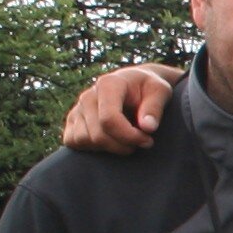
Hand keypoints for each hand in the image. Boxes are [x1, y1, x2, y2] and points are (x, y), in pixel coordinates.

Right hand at [62, 62, 184, 151]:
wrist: (135, 85)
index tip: (147, 140)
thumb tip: (148, 127)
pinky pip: (73, 141)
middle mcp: (88, 95)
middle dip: (123, 146)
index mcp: (108, 85)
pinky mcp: (72, 120)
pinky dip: (91, 147)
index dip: (129, 137)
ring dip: (109, 148)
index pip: (109, 119)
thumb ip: (155, 107)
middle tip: (143, 142)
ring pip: (85, 140)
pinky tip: (111, 141)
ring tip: (128, 140)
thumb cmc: (149, 88)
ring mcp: (78, 108)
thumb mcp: (160, 91)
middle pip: (98, 135)